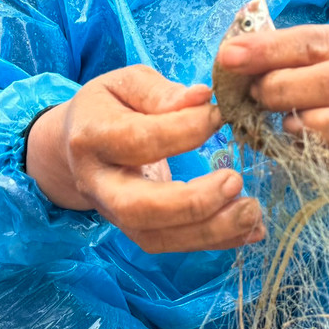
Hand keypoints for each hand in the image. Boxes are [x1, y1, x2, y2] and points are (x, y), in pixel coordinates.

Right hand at [25, 65, 262, 252]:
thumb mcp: (127, 84)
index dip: (184, 130)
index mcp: (93, 137)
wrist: (76, 144)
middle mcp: (97, 183)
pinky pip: (173, 245)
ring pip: (156, 237)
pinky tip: (251, 230)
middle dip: (192, 202)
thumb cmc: (110, 106)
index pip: (139, 140)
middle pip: (137, 208)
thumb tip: (201, 97)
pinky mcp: (136, 231)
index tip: (220, 115)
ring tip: (252, 213)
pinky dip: (215, 241)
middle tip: (236, 180)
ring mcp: (114, 214)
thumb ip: (161, 92)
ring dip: (209, 231)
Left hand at [215, 24, 328, 162]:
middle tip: (256, 96)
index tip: (229, 57)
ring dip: (313, 125)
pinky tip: (305, 150)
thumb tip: (230, 56)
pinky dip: (328, 154)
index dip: (269, 50)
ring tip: (283, 127)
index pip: (315, 41)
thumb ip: (279, 57)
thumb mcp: (315, 61)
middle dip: (287, 89)